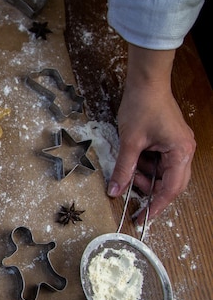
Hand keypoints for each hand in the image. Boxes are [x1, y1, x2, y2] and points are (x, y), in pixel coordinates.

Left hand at [108, 44, 195, 224]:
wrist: (145, 82)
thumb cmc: (142, 106)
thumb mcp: (130, 142)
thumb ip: (123, 169)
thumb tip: (115, 190)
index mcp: (180, 152)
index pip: (171, 189)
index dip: (156, 206)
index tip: (143, 217)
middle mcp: (184, 150)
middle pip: (170, 183)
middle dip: (149, 190)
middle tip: (132, 194)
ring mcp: (177, 145)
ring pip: (162, 173)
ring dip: (145, 176)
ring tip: (129, 171)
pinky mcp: (168, 141)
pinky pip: (158, 161)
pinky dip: (144, 165)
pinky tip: (133, 160)